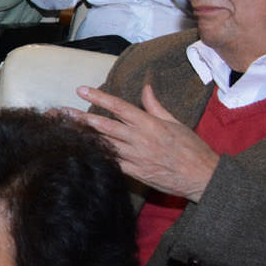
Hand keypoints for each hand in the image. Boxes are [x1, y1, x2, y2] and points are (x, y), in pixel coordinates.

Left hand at [73, 84, 219, 201]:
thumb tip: (145, 88)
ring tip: (65, 129)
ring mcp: (136, 157)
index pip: (119, 107)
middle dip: (81, 118)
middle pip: (105, 126)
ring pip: (105, 143)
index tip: (81, 90)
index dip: (99, 97)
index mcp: (150, 124)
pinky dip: (98, 156)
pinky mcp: (136, 172)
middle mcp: (140, 139)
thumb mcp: (175, 123)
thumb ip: (156, 106)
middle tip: (61, 111)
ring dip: (84, 136)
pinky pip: (113, 162)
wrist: (204, 177)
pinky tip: (82, 151)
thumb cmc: (192, 148)